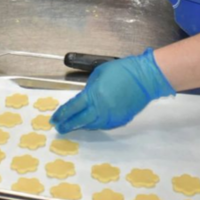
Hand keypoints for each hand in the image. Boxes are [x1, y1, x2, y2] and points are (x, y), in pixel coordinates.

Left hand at [50, 48, 174, 132]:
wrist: (145, 79)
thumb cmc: (122, 71)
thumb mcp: (98, 74)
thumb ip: (89, 89)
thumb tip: (84, 98)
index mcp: (93, 95)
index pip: (72, 108)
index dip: (62, 114)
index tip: (54, 119)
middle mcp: (101, 110)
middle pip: (80, 121)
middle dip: (68, 125)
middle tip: (59, 128)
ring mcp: (111, 117)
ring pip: (91, 125)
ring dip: (80, 125)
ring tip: (72, 125)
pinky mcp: (120, 121)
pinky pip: (103, 125)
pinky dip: (94, 124)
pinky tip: (89, 123)